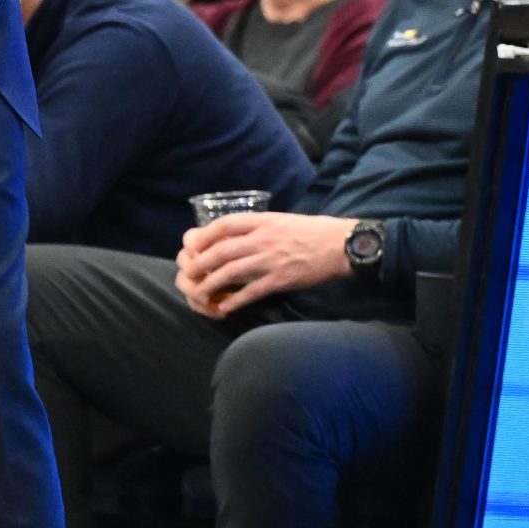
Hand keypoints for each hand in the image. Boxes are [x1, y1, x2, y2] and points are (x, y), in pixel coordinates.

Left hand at [174, 212, 352, 318]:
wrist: (340, 244)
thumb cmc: (312, 231)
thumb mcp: (282, 220)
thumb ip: (260, 226)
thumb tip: (236, 234)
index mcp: (263, 221)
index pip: (224, 224)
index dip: (204, 235)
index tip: (192, 244)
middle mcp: (263, 238)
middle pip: (221, 250)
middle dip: (200, 263)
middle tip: (189, 273)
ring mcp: (271, 259)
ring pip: (231, 272)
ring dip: (211, 284)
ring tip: (200, 293)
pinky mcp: (281, 279)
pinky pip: (252, 292)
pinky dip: (235, 300)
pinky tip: (225, 307)